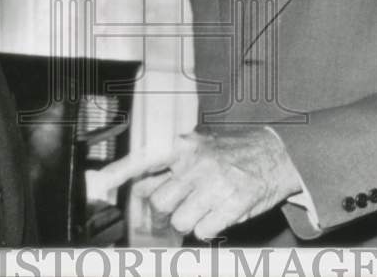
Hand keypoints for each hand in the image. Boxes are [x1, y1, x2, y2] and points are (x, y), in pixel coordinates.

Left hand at [100, 126, 302, 240]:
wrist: (278, 154)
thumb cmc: (233, 152)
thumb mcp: (199, 146)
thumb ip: (168, 165)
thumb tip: (135, 186)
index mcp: (185, 145)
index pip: (144, 158)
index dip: (119, 172)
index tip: (98, 183)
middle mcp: (197, 163)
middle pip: (159, 201)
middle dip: (167, 209)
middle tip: (183, 203)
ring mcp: (215, 184)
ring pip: (179, 221)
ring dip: (189, 220)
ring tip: (206, 205)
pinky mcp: (233, 205)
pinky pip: (202, 231)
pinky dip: (208, 228)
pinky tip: (219, 213)